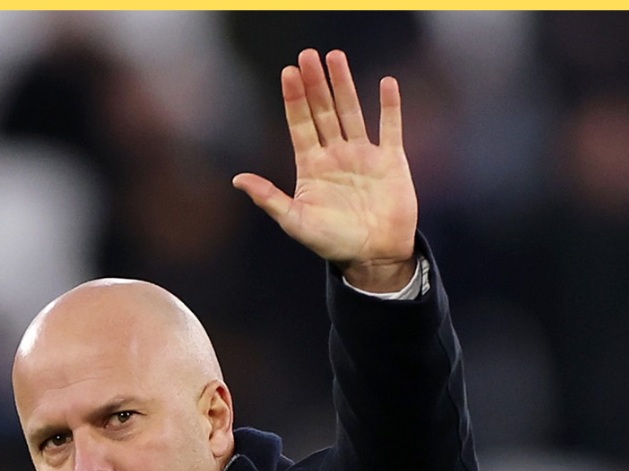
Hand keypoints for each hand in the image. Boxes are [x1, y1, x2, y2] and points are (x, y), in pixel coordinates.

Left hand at [233, 49, 417, 292]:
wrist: (374, 257)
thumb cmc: (332, 243)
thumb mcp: (295, 222)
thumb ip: (269, 198)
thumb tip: (237, 180)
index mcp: (311, 166)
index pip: (300, 124)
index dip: (294, 99)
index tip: (288, 72)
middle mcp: (335, 155)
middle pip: (323, 111)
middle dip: (315, 84)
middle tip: (308, 55)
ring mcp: (363, 155)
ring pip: (352, 112)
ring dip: (344, 85)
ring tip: (335, 57)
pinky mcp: (391, 161)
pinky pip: (390, 128)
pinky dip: (390, 107)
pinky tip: (386, 84)